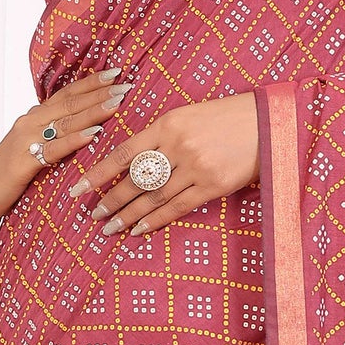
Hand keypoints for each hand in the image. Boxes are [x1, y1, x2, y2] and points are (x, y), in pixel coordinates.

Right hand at [0, 67, 133, 223]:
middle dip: (100, 92)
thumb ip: (56, 135)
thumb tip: (90, 129)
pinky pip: (54, 148)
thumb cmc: (10, 170)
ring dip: (94, 110)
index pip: (68, 94)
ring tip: (117, 102)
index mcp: (37, 117)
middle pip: (71, 102)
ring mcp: (27, 139)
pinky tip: (94, 134)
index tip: (117, 73)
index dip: (92, 83)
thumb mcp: (35, 146)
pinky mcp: (24, 161)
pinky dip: (75, 139)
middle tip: (126, 84)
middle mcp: (32, 121)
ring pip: (66, 121)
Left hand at [70, 93, 259, 238]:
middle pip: (135, 180)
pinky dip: (156, 220)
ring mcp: (195, 167)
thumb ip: (160, 135)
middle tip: (93, 216)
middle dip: (110, 201)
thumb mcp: (187, 115)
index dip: (97, 174)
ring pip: (153, 196)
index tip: (77, 189)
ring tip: (110, 229)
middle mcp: (177, 146)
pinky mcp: (213, 185)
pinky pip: (178, 206)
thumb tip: (132, 160)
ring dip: (129, 215)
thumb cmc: (225, 117)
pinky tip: (140, 230)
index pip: (122, 153)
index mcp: (167, 124)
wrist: (266, 122)